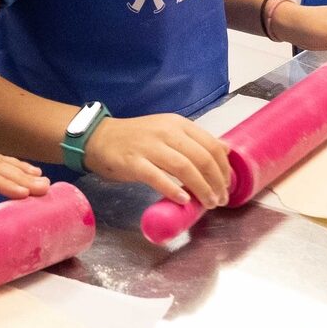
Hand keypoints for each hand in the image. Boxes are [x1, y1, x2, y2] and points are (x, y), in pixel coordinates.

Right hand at [83, 113, 230, 207]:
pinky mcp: (133, 162)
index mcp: (178, 124)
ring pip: (184, 167)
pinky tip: (183, 199)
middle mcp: (166, 132)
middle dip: (216, 182)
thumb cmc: (136, 138)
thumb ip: (193, 141)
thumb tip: (225, 150)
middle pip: (201, 157)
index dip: (223, 168)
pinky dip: (173, 189)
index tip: (227, 184)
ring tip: (208, 203)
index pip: (211, 145)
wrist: (99, 137)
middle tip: (220, 199)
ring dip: (201, 188)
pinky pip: (157, 177)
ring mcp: (149, 147)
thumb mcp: (168, 131)